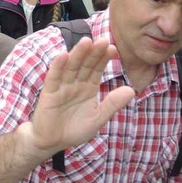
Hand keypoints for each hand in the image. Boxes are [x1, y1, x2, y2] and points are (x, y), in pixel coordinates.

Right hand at [25, 37, 134, 152]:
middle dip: (93, 52)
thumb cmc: (74, 129)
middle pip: (85, 64)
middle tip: (102, 40)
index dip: (103, 58)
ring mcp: (62, 86)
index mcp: (88, 87)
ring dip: (77, 54)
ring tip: (86, 42)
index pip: (97, 69)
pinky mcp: (50, 93)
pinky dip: (58, 66)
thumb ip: (112, 103)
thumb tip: (132, 90)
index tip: (112, 48)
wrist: (53, 142)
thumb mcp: (98, 117)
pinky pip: (54, 77)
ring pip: (71, 67)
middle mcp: (75, 83)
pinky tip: (63, 55)